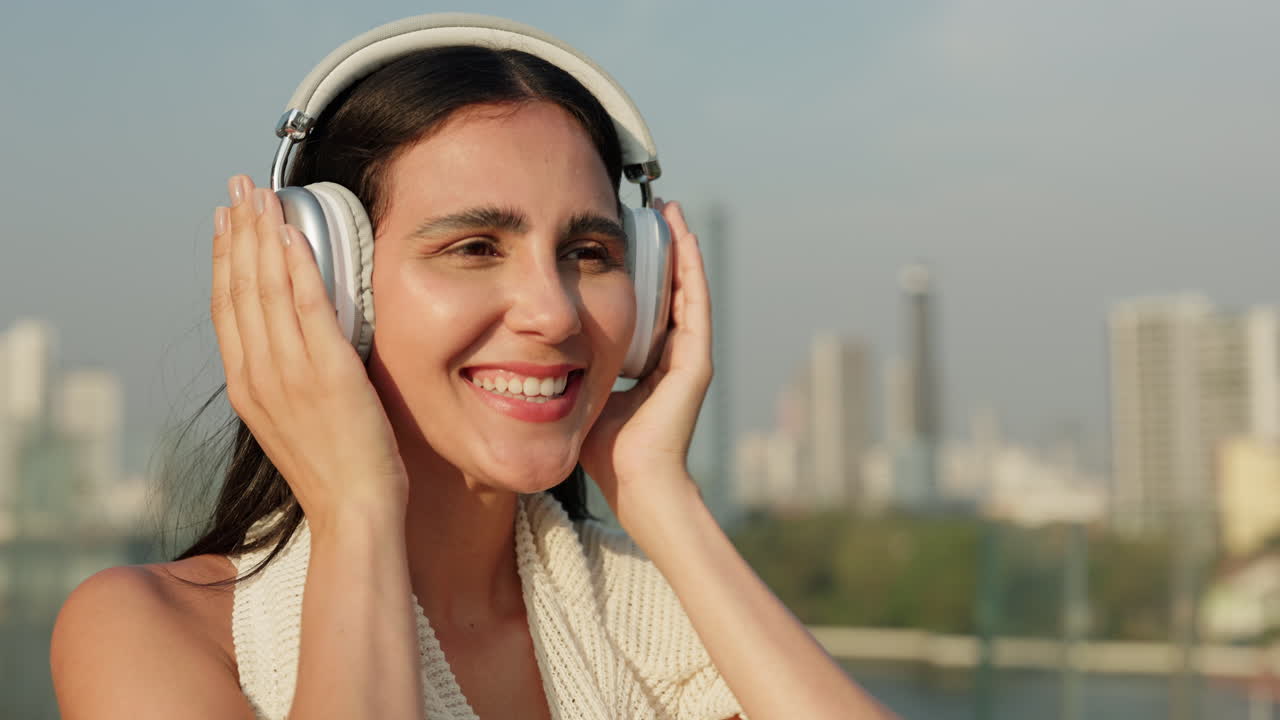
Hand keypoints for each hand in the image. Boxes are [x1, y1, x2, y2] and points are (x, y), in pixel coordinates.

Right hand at [211, 176, 407, 528]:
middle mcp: (258, 374)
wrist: (354, 512)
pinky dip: (297, 264)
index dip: (222, 260)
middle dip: (236, 232)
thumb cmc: (336, 472)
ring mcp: (290, 372)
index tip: (223, 224)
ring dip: (261, 234)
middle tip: (235, 188)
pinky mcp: (328, 371)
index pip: (226, 308)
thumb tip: (294, 344)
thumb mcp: (295, 422)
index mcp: (247, 387)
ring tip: (258, 194)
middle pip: (238, 287)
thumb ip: (287, 380)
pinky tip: (292, 233)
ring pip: (266, 287)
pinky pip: (307, 304)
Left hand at [579, 199, 712, 524]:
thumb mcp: (585, 394)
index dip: (640, 267)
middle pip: (670, 287)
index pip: (647, 303)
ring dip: (680, 246)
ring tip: (669, 209)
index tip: (623, 235)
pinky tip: (684, 240)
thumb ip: (573, 371)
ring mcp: (690, 357)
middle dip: (661, 247)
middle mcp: (674, 355)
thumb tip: (533, 352)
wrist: (634, 483)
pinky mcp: (696, 362)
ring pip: (687, 287)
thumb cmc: (607, 451)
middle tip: (650, 208)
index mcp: (649, 362)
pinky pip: (695, 304)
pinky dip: (691, 270)